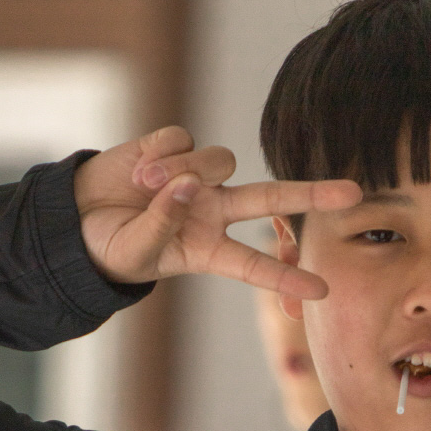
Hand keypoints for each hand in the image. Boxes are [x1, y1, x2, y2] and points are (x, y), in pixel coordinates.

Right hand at [74, 127, 360, 299]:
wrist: (76, 218)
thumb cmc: (111, 247)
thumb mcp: (134, 252)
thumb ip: (163, 223)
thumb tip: (187, 185)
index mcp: (208, 249)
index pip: (255, 265)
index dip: (286, 278)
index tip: (323, 291)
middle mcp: (213, 211)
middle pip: (272, 199)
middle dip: (312, 195)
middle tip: (354, 193)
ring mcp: (197, 177)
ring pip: (219, 160)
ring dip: (183, 169)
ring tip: (146, 186)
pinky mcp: (174, 146)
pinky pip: (183, 139)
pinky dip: (161, 152)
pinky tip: (139, 169)